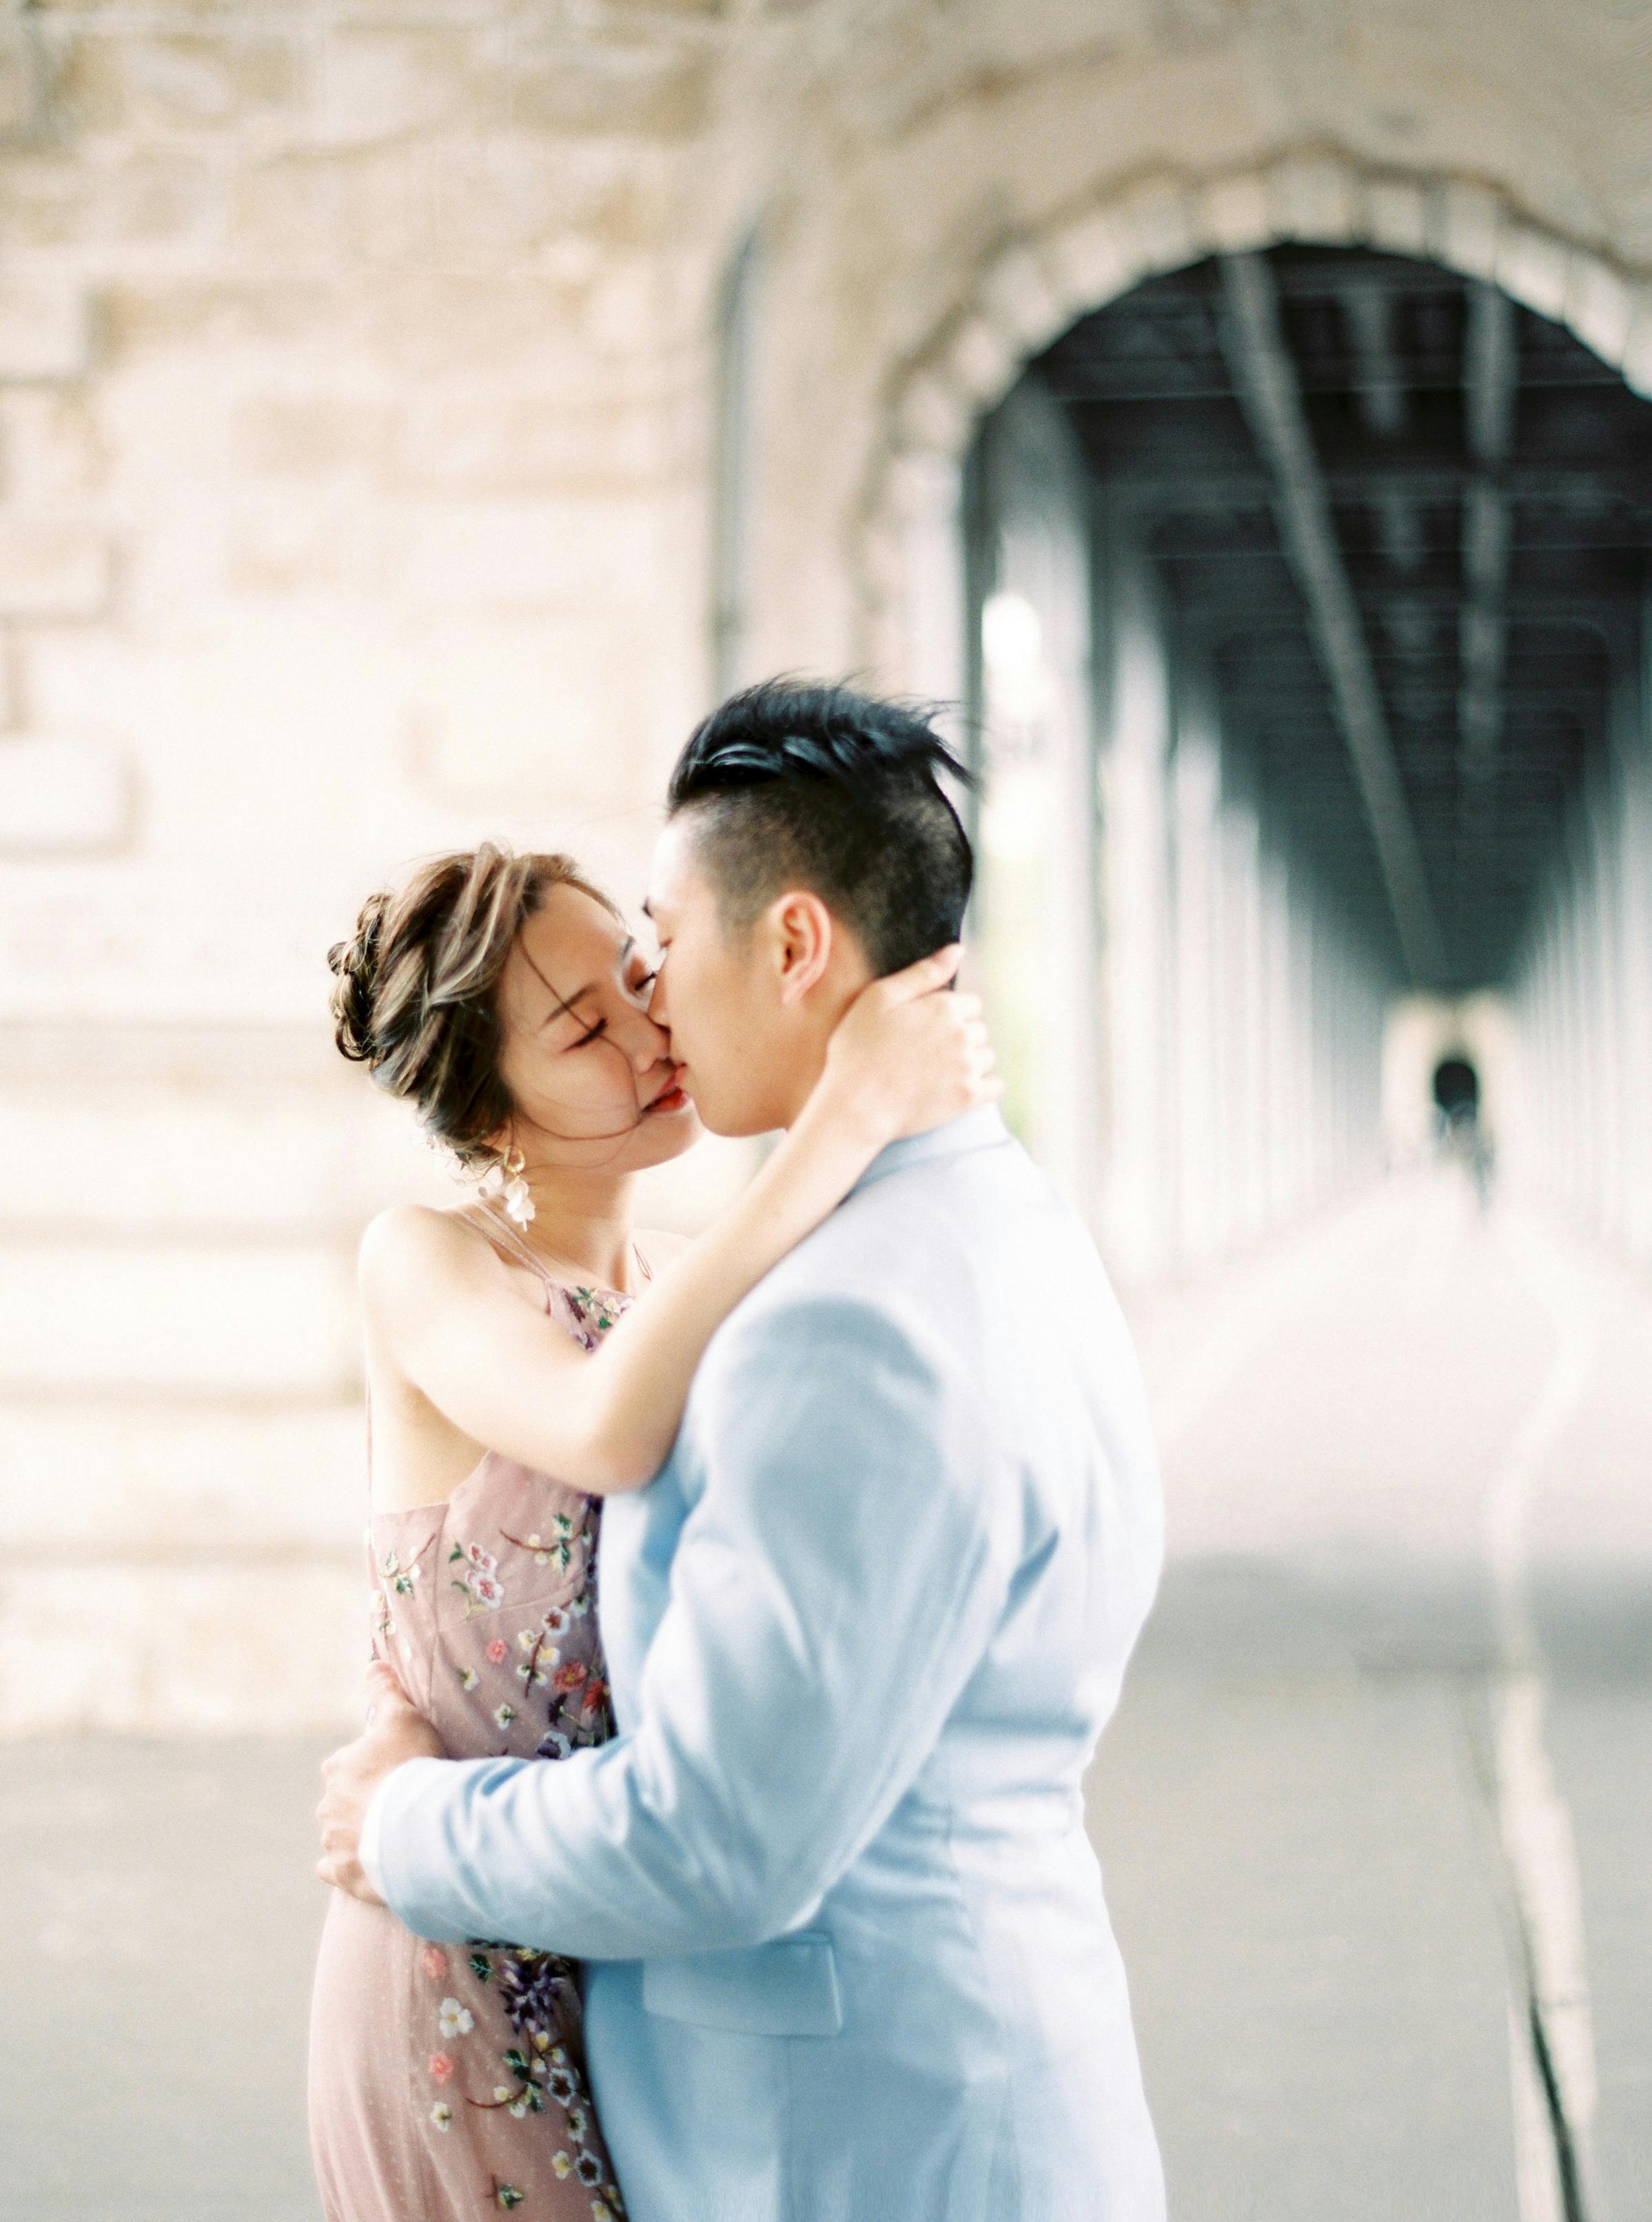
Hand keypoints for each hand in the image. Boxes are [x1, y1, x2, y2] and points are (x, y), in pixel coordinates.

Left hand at [316, 1660, 445, 1904]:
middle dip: (361, 1802)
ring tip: (390, 1835)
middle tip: (395, 1803)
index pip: (343, 1764)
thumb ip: (385, 1690)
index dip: (367, 1766)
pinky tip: (363, 1865)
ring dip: (356, 1834)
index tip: (391, 1769)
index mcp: (338, 1768)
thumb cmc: (411, 1766)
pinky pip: (334, 1870)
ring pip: (337, 1834)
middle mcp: (328, 1806)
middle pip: (340, 1801)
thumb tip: (373, 1662)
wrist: (418, 1827)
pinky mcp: (343, 1875)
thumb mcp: (403, 1716)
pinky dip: (344, 1867)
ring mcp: (334, 1842)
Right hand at [822, 944, 1000, 1144]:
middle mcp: (963, 1034)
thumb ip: (923, 973)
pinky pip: (996, 1086)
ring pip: (986, 1056)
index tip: (925, 1029)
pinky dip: (982, 1085)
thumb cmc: (859, 1049)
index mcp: (944, 1007)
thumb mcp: (879, 998)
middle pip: (978, 1029)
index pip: (970, 1004)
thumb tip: (958, 950)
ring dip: (970, 1060)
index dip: (948, 1014)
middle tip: (925, 1052)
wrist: (856, 1106)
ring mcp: (968, 1067)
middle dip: (959, 1036)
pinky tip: (957, 1087)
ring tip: (937, 1072)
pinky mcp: (969, 1098)